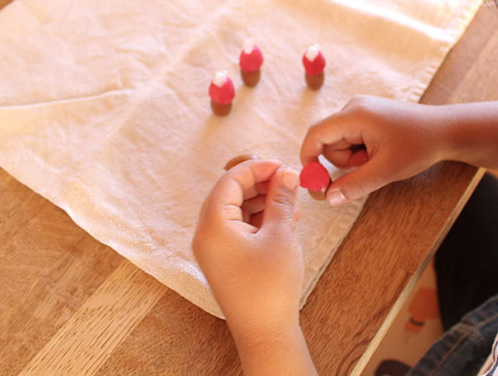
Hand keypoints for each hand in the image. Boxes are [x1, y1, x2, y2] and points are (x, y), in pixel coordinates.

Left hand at [193, 160, 302, 339]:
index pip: (230, 181)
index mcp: (212, 225)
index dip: (256, 168)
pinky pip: (239, 228)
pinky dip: (259, 219)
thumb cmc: (270, 285)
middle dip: (259, 183)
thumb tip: (287, 173)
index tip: (281, 164)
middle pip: (229, 194)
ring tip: (291, 199)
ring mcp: (214, 249)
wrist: (264, 332)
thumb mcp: (280, 235)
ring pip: (236, 211)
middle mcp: (206, 235)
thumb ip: (281, 200)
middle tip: (286, 179)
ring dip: (262, 201)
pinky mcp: (225, 260)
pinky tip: (285, 218)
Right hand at [300, 95, 450, 204]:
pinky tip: (382, 151)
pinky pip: (351, 138)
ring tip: (380, 158)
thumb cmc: (418, 146)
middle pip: (328, 142)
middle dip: (344, 162)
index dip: (309, 158)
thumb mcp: (386, 170)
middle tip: (370, 167)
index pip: (315, 134)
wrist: (445, 130)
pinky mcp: (367, 116)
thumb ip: (354, 184)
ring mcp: (360, 110)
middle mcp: (353, 108)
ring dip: (355, 158)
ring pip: (340, 143)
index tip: (314, 181)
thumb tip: (329, 198)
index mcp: (354, 115)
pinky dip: (362, 151)